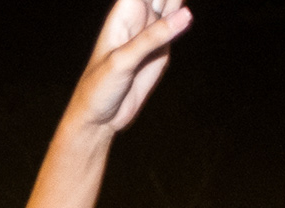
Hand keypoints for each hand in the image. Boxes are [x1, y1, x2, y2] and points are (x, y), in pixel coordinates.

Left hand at [68, 0, 191, 134]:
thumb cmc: (99, 88)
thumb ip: (151, 38)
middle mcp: (139, 17)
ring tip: (175, 13)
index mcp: (123, 13)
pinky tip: (186, 15)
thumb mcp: (122, 61)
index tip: (160, 1)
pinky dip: (183, 17)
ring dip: (176, 2)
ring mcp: (152, 31)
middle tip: (165, 16)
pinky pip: (177, 25)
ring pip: (172, 3)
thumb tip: (186, 14)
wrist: (100, 118)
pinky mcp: (163, 47)